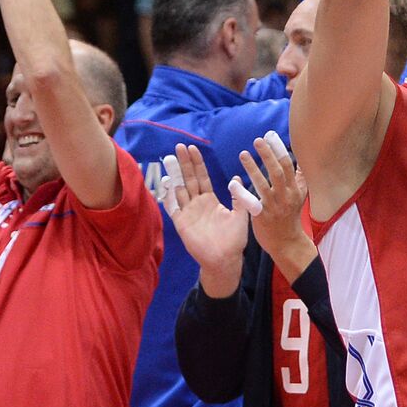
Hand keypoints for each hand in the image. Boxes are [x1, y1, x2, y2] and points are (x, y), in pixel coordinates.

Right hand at [164, 143, 247, 296]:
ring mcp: (188, 213)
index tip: (193, 148)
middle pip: (188, 179)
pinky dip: (168, 196)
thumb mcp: (241, 214)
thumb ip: (239, 196)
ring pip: (179, 190)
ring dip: (174, 175)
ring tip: (169, 159)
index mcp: (210, 200)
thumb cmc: (234, 239)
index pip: (202, 177)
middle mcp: (197, 204)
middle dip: (184, 163)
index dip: (197, 163)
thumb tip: (238, 177)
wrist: (226, 260)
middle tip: (179, 147)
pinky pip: (173, 208)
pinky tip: (165, 184)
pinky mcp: (182, 224)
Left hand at [239, 132, 310, 266]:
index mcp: (295, 189)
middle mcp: (285, 196)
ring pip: (263, 184)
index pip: (288, 165)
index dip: (279, 150)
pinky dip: (241, 192)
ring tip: (243, 154)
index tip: (270, 135)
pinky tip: (232, 183)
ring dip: (253, 168)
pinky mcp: (262, 217)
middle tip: (257, 140)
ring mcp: (274, 206)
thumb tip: (301, 161)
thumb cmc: (290, 217)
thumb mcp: (300, 197)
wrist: (287, 243)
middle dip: (268, 154)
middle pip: (277, 172)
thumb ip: (300, 179)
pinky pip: (250, 202)